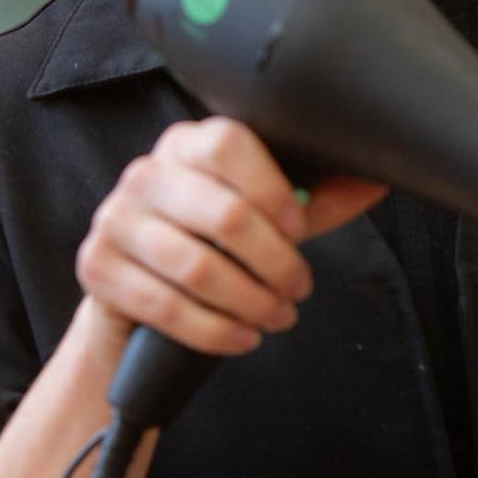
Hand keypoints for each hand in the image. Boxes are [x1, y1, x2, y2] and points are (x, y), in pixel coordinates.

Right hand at [75, 117, 387, 359]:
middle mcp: (147, 171)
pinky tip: (244, 335)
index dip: (272, 188)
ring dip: (251, 301)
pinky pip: (166, 305)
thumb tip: (381, 175)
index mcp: (190, 143)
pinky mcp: (96, 266)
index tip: (299, 226)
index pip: (229, 143)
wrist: (138, 300)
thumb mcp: (268, 217)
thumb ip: (318, 197)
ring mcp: (115, 216)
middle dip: (275, 261)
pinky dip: (215, 329)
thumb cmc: (215, 246)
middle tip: (299, 286)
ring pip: (198, 266)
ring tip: (279, 314)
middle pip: (223, 212)